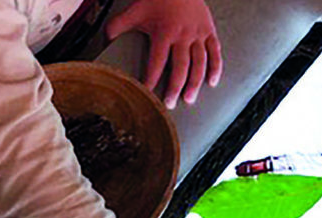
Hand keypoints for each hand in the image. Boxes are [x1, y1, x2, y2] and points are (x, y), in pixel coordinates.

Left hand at [104, 0, 222, 108]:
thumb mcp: (136, 9)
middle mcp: (182, 36)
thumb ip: (119, 25)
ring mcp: (197, 34)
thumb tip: (106, 38)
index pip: (156, 62)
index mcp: (164, 32)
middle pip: (180, 67)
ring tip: (189, 98)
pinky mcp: (209, 31)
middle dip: (175, 88)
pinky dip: (215, 68)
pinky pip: (215, 52)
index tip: (148, 94)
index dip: (151, 79)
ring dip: (194, 83)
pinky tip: (212, 82)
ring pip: (199, 63)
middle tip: (170, 104)